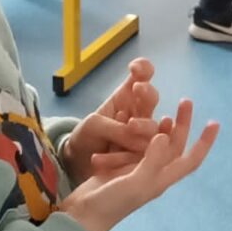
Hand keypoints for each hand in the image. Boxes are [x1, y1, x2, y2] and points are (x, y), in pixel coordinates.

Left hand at [61, 58, 160, 182]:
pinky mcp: (141, 155)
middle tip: (138, 88)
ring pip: (153, 128)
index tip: (134, 68)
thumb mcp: (94, 125)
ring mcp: (142, 134)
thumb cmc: (88, 136)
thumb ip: (116, 128)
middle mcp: (138, 112)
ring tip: (130, 124)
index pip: (142, 77)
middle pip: (151, 99)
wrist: (78, 162)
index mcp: (126, 97)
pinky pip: (144, 152)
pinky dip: (132, 152)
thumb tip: (140, 139)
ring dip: (144, 124)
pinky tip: (132, 150)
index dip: (143, 69)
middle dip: (147, 92)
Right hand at [61, 99, 218, 230]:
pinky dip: (138, 132)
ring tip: (164, 111)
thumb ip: (151, 160)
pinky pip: (135, 145)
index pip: (190, 159)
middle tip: (185, 101)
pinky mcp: (120, 167)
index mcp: (161, 179)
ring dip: (161, 127)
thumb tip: (164, 135)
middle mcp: (152, 174)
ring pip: (155, 144)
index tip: (214, 122)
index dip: (204, 142)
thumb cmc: (110, 204)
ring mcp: (136, 170)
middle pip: (174, 146)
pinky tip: (135, 120)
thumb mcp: (134, 183)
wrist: (81, 216)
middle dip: (182, 124)